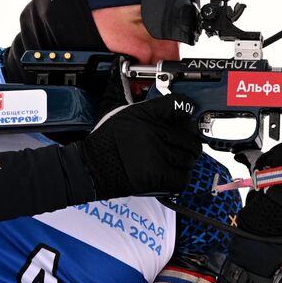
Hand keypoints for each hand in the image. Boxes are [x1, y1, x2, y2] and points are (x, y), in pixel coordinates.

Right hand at [78, 94, 201, 199]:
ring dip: (186, 161)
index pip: (178, 104)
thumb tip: (169, 108)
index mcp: (144, 114)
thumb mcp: (122, 113)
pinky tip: (173, 173)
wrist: (92, 168)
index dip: (186, 109)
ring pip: (189, 157)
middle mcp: (153, 132)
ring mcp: (156, 154)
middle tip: (185, 145)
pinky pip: (183, 177)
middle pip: (189, 135)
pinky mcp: (157, 175)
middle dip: (189, 141)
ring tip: (176, 160)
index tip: (187, 114)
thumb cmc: (106, 143)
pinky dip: (181, 177)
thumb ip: (146, 110)